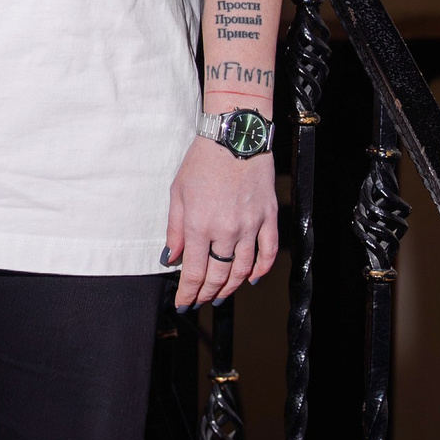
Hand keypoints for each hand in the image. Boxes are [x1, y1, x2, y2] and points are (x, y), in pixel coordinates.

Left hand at [164, 137, 278, 307]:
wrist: (234, 136)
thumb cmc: (202, 161)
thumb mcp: (178, 193)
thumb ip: (175, 229)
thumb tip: (171, 257)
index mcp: (199, 225)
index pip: (194, 272)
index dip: (188, 293)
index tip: (183, 303)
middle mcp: (226, 230)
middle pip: (218, 276)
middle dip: (206, 294)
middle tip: (199, 301)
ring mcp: (251, 226)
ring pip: (242, 270)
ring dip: (231, 287)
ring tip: (220, 295)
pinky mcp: (269, 217)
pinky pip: (268, 252)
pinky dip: (261, 270)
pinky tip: (252, 278)